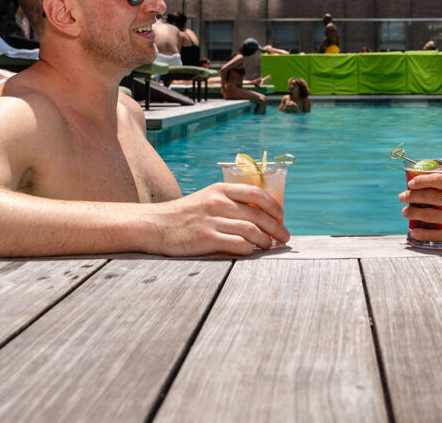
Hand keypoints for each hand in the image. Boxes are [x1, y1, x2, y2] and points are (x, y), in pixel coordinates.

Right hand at [148, 182, 289, 255]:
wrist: (156, 225)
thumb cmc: (185, 214)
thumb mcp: (207, 198)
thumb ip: (230, 202)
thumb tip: (261, 214)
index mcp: (220, 189)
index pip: (256, 193)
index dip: (274, 205)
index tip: (281, 216)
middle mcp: (217, 202)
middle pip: (258, 214)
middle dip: (276, 228)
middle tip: (284, 237)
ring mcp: (212, 221)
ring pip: (251, 231)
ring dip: (266, 240)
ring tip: (270, 246)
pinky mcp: (206, 239)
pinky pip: (238, 245)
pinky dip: (250, 249)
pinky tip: (252, 251)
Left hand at [399, 173, 441, 248]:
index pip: (440, 180)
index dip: (422, 180)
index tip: (411, 182)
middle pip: (430, 196)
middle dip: (412, 196)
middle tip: (403, 197)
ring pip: (429, 214)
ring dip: (413, 212)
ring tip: (405, 212)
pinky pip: (437, 234)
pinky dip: (423, 233)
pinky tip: (414, 232)